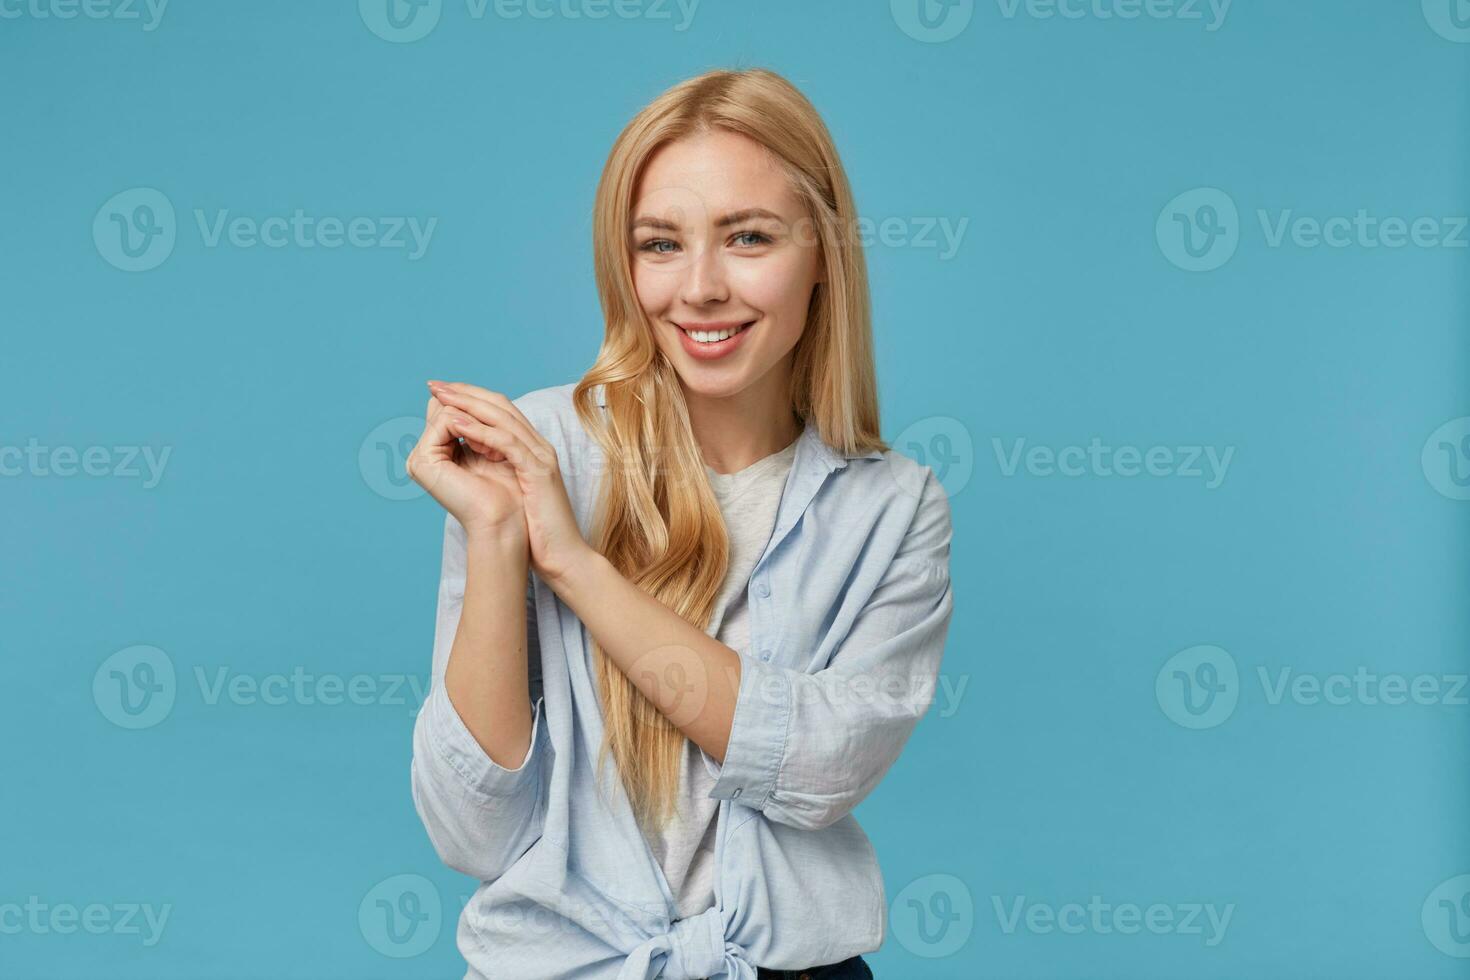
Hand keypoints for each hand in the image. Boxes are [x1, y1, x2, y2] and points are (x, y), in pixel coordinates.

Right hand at [406, 387, 527, 541]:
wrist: (504, 522)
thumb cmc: (506, 493)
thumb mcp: (491, 450)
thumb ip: (474, 425)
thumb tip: (463, 393)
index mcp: (438, 454)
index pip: (451, 411)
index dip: (478, 412)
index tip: (499, 440)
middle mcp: (425, 455)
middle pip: (446, 407)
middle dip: (476, 413)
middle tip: (495, 446)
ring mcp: (421, 458)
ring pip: (448, 410)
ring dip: (478, 422)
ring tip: (493, 452)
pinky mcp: (423, 460)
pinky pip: (446, 420)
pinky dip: (471, 425)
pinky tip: (487, 448)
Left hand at [425, 380, 593, 583]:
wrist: (561, 555)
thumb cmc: (535, 530)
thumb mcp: (511, 491)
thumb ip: (494, 469)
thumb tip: (463, 457)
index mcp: (532, 449)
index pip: (500, 410)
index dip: (469, 397)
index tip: (440, 393)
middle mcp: (539, 446)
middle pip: (500, 405)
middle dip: (465, 393)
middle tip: (434, 385)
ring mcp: (541, 456)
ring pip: (503, 417)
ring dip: (468, 404)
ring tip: (440, 397)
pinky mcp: (539, 471)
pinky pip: (507, 443)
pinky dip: (479, 431)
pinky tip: (455, 425)